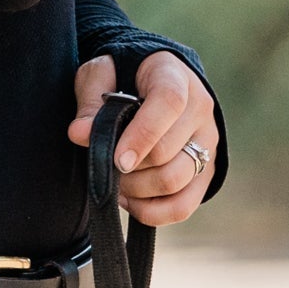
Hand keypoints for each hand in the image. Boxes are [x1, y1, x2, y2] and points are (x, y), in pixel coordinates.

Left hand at [69, 48, 219, 226]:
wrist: (152, 84)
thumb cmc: (122, 77)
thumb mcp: (99, 75)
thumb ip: (90, 102)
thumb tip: (80, 134)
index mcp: (173, 76)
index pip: (169, 104)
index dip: (142, 135)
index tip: (117, 159)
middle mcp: (200, 109)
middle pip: (167, 152)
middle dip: (128, 168)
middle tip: (104, 165)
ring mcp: (208, 142)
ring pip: (175, 181)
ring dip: (136, 189)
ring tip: (115, 180)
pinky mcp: (206, 171)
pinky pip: (183, 206)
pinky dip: (152, 212)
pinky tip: (129, 199)